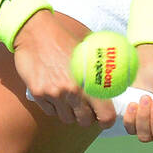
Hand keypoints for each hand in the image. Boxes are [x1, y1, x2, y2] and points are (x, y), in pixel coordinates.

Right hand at [13, 10, 116, 128]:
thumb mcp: (88, 49)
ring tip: (70, 100)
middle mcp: (71, 90)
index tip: (104, 117)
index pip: (105, 115)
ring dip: (69, 112)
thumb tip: (117, 77)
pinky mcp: (37, 93)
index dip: (106, 120)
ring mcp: (53, 93)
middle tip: (86, 109)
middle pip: (85, 121)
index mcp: (89, 81)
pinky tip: (55, 93)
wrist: (35, 31)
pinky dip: (54, 107)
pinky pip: (50, 111)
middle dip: (87, 117)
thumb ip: (100, 67)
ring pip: (66, 118)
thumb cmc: (64, 38)